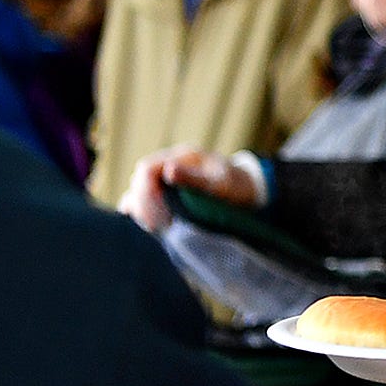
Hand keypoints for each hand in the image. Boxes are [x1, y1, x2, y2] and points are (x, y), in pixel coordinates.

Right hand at [124, 146, 249, 231]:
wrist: (248, 190)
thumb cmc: (237, 185)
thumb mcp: (221, 181)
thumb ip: (195, 177)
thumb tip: (169, 170)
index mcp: (181, 156)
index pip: (146, 169)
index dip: (145, 192)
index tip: (156, 216)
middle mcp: (168, 165)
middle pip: (138, 181)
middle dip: (143, 205)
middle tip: (156, 227)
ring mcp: (165, 179)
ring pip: (138, 192)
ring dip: (141, 210)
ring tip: (155, 229)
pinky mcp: (165, 194)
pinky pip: (144, 202)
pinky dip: (143, 214)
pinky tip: (151, 228)